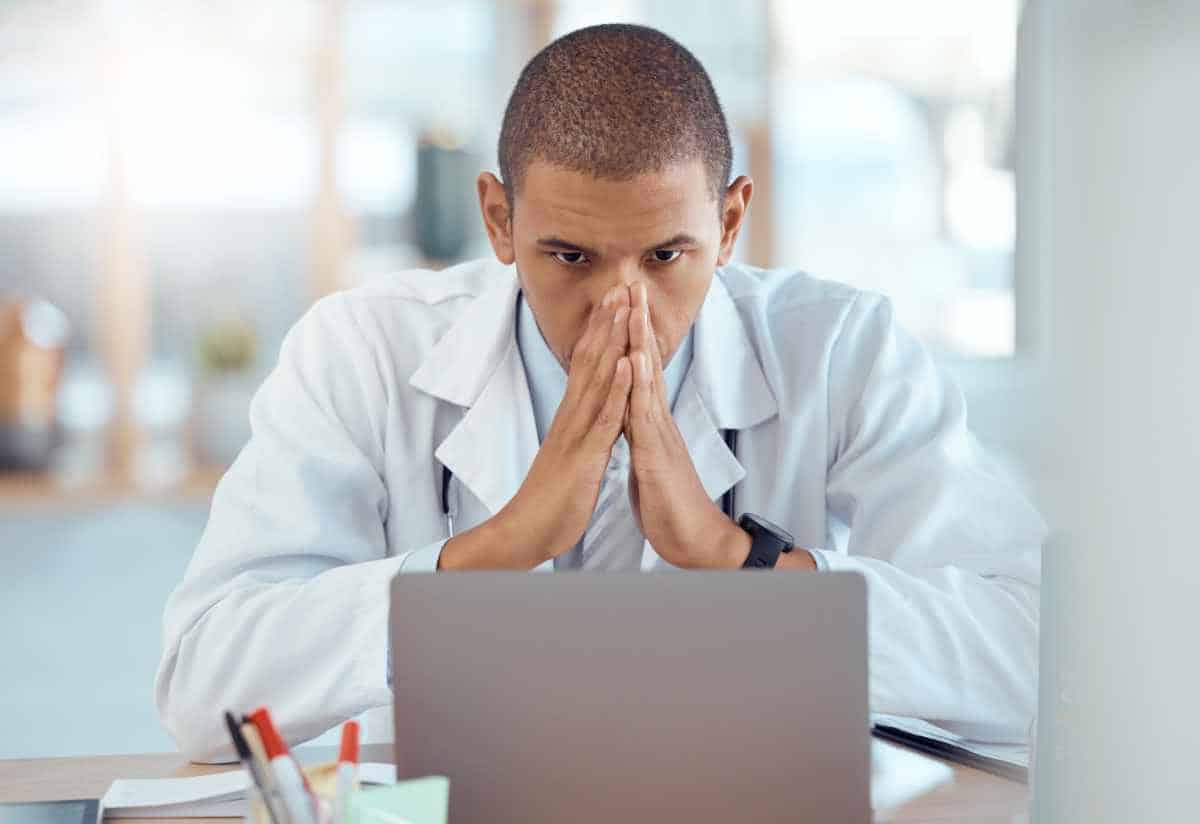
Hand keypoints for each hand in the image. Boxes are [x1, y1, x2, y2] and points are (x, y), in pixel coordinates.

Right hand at [439, 285, 632, 569]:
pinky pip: (603, 418)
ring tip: (624, 306)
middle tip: (620, 284)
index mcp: (570, 418)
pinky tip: (627, 363)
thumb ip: (580, 433)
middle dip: (607, 322)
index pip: (586, 365)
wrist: (523, 533)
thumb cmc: (549, 500)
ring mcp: (575, 434)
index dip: (601, 332)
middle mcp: (571, 417)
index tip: (614, 300)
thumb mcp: (569, 457)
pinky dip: (616, 388)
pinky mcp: (583, 455)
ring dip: (612, 340)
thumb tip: (590, 415)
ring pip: (596, 378)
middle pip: (590, 360)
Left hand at [623, 282, 746, 568]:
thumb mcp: (647, 460)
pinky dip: (639, 385)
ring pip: (647, 378)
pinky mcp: (656, 454)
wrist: (693, 540)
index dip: (630, 335)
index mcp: (649, 422)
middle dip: (637, 321)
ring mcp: (659, 434)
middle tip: (631, 281)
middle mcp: (657, 420)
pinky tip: (634, 359)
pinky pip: (645, 414)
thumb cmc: (669, 504)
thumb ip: (640, 434)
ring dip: (640, 340)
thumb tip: (630, 415)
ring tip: (633, 304)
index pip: (638, 369)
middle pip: (646, 361)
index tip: (621, 301)